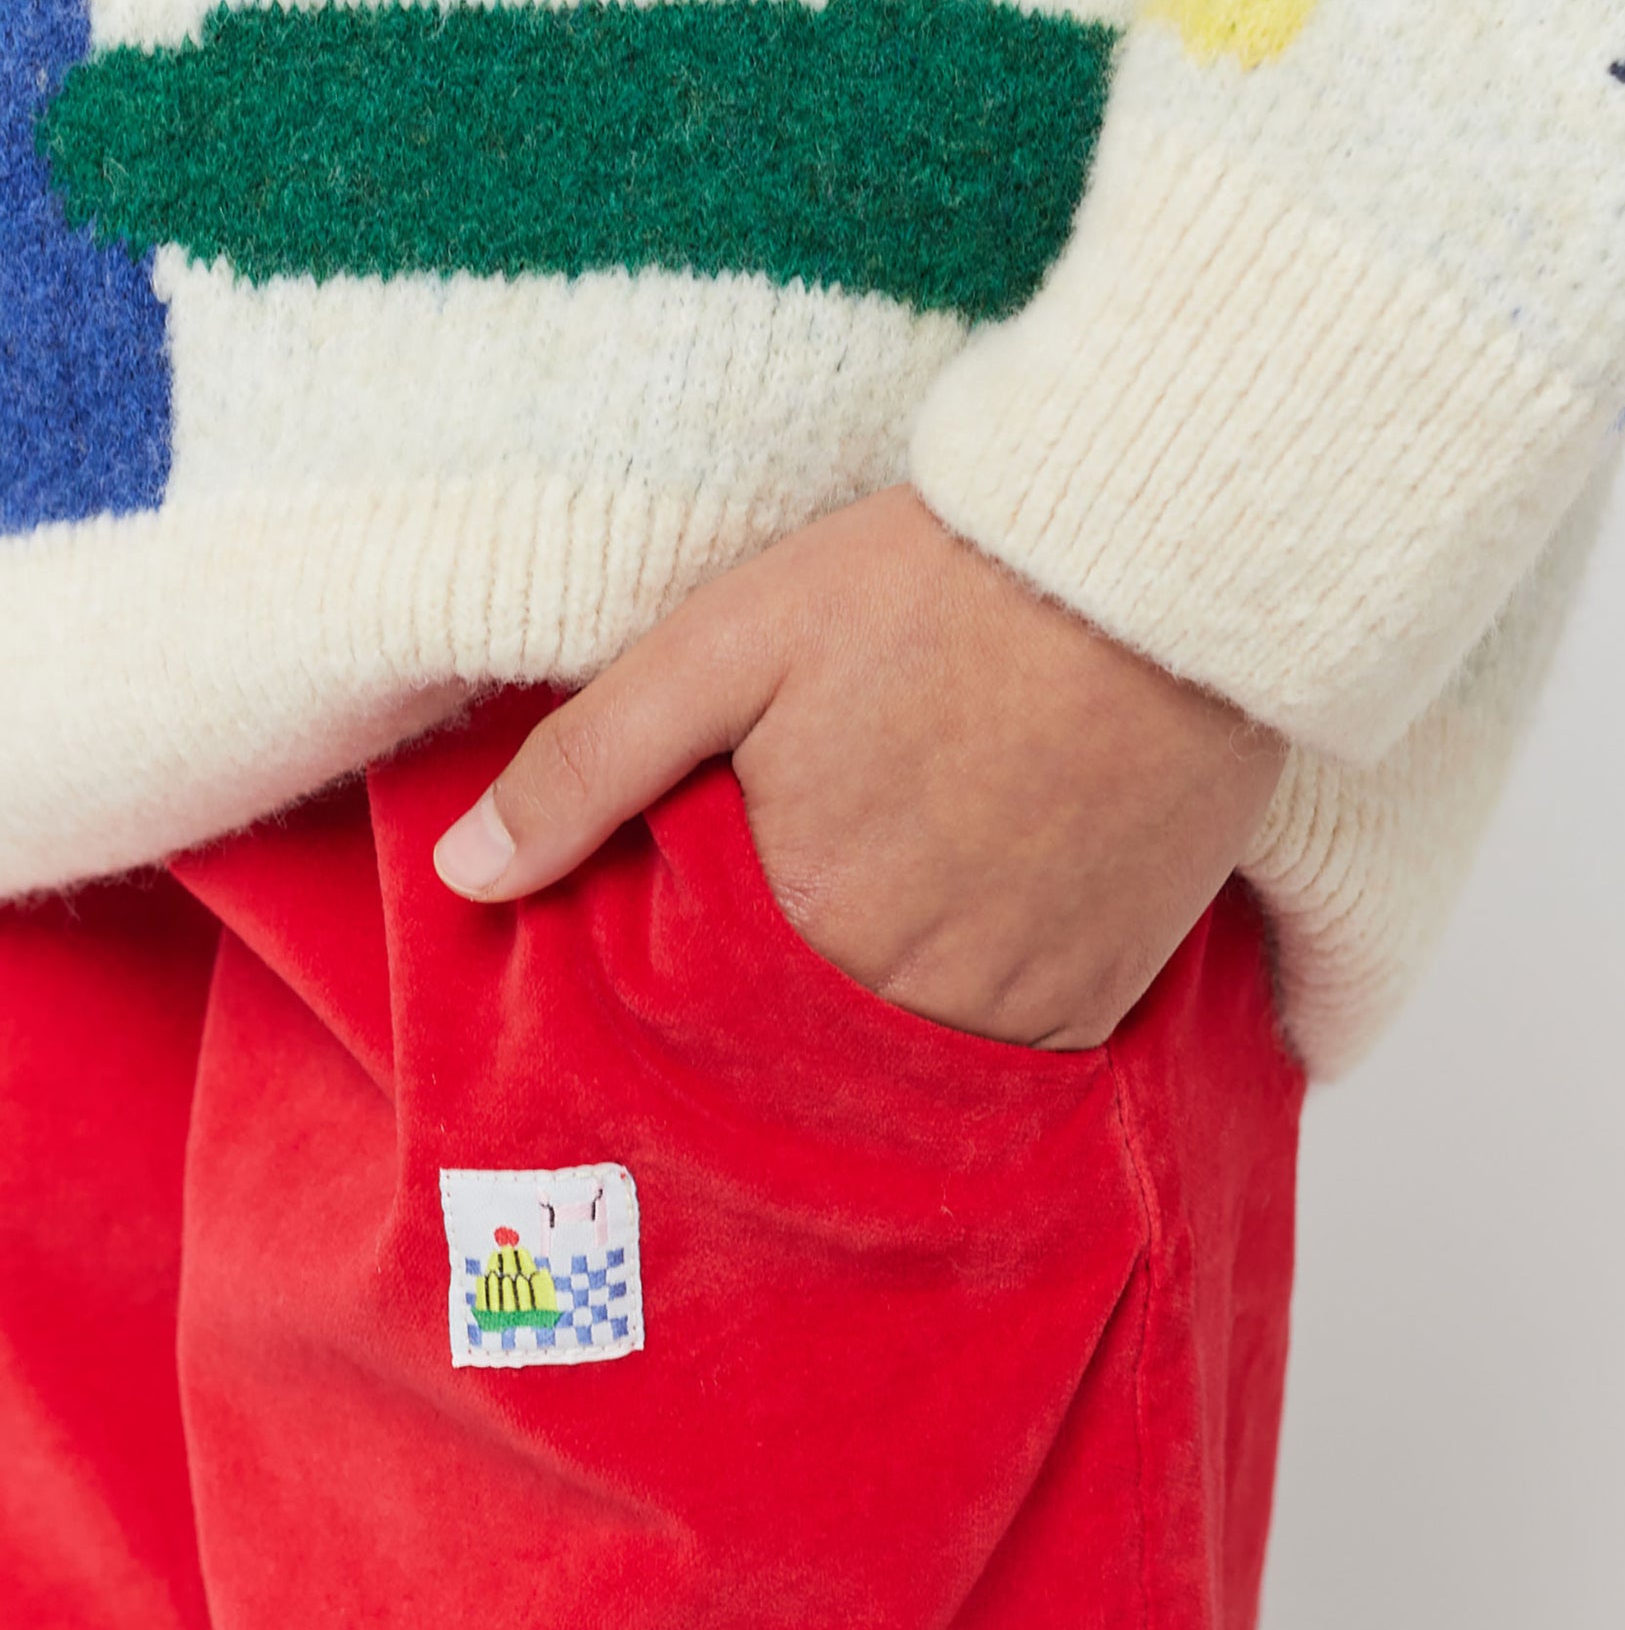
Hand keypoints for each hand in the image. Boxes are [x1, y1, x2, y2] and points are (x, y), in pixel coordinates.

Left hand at [432, 487, 1282, 1048]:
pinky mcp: (1113, 987)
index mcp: (802, 925)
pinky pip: (1021, 1055)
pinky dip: (981, 1017)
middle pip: (810, 1050)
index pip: (702, 1017)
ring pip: (913, 1063)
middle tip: (797, 914)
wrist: (1153, 566)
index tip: (688, 938)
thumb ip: (589, 767)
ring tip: (880, 925)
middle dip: (781, 1007)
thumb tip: (467, 878)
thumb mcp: (727, 645)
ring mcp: (1025, 1003)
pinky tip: (968, 935)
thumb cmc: (931, 588)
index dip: (685, 978)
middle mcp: (914, 995)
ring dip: (879, 1018)